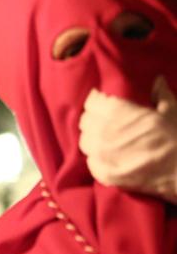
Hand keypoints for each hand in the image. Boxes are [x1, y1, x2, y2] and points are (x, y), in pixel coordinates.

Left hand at [79, 76, 176, 201]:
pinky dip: (96, 157)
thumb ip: (161, 94)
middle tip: (102, 120)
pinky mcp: (104, 174)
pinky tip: (106, 155)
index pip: (93, 103)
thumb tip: (158, 80)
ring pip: (85, 141)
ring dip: (92, 137)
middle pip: (86, 122)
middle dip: (93, 118)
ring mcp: (103, 155)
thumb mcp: (172, 111)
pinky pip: (90, 162)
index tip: (101, 102)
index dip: (97, 102)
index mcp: (119, 113)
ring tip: (103, 137)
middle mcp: (105, 132)